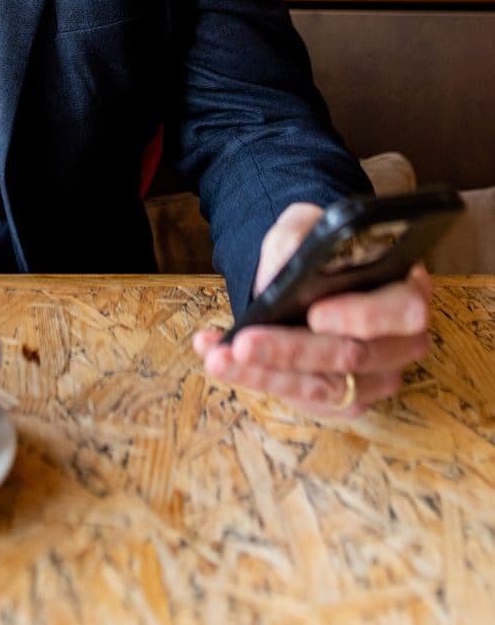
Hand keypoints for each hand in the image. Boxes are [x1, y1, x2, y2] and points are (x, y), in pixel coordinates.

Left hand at [192, 202, 431, 416]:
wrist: (313, 277)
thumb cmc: (321, 251)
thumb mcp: (308, 224)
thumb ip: (296, 237)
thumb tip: (277, 274)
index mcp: (407, 290)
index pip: (403, 311)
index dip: (361, 317)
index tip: (315, 314)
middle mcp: (402, 342)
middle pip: (353, 356)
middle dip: (292, 351)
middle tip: (243, 344)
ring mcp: (378, 377)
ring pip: (324, 388)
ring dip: (264, 375)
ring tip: (217, 357)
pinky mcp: (347, 400)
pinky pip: (304, 400)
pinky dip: (256, 379)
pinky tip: (218, 357)